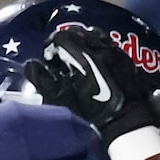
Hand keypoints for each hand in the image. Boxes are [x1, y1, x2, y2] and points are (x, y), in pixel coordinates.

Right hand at [25, 25, 159, 149]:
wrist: (127, 127)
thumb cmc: (92, 116)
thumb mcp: (63, 101)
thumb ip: (43, 80)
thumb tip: (32, 65)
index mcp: (83, 55)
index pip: (60, 37)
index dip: (50, 47)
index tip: (49, 60)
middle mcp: (100, 48)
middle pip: (78, 33)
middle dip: (67, 42)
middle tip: (63, 59)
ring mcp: (116, 52)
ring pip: (95, 36)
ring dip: (84, 44)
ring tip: (80, 60)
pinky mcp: (127, 60)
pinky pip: (110, 45)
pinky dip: (100, 50)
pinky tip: (98, 65)